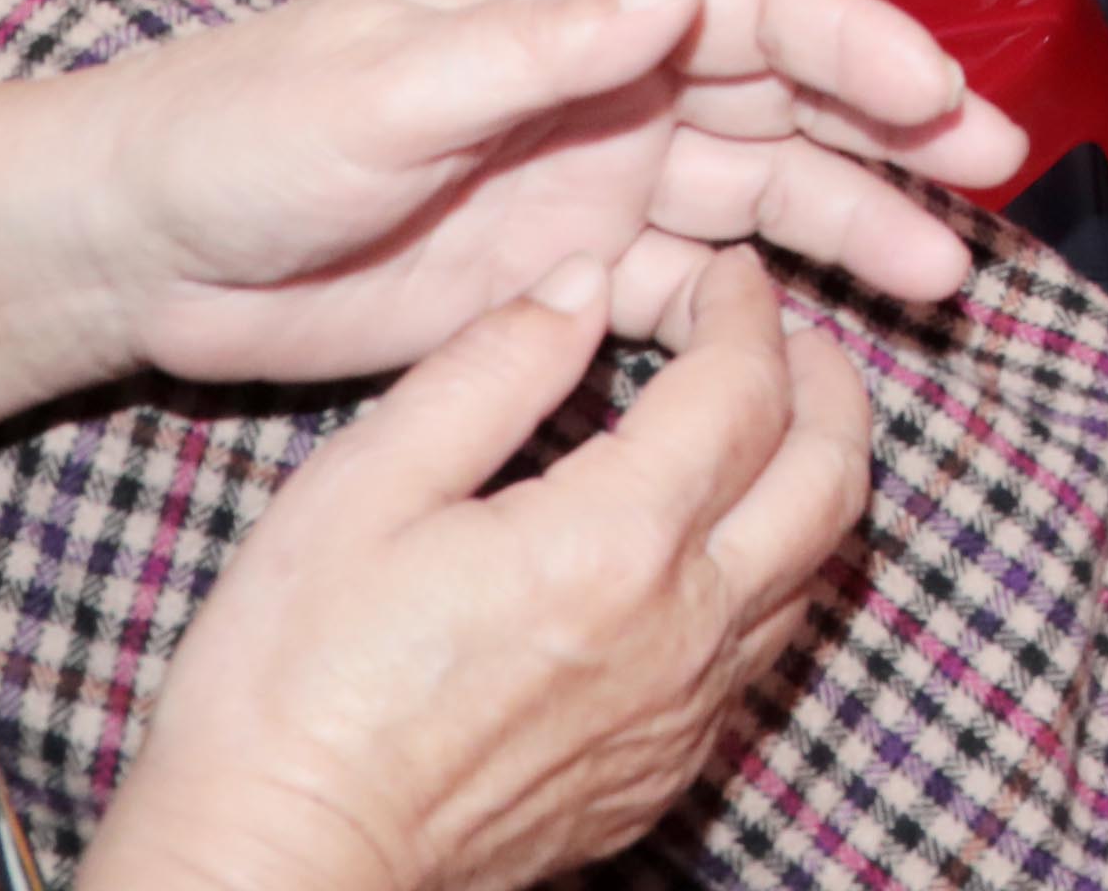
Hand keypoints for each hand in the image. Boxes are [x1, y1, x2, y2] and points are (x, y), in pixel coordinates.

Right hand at [85, 254, 872, 890]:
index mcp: (614, 543)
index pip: (744, 390)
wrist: (278, 868)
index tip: (726, 275)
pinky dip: (768, 573)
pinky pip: (758, 656)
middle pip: (829, 482)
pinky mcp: (659, 775)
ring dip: (811, 478)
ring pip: (811, 573)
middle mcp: (681, 632)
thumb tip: (585, 284)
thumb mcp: (360, 489)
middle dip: (830, 385)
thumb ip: (490, 370)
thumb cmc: (290, 686)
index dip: (746, 311)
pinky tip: (710, 549)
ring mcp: (682, 715)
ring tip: (769, 425)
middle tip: (791, 335)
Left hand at [88, 0, 1026, 388]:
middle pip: (784, 95)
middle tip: (994, 176)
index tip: (938, 94)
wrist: (138, 247)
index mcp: (567, 10)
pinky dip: (764, 309)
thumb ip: (536, 51)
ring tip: (946, 276)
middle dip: (896, 126)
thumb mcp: (379, 90)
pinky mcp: (557, 278)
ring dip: (856, 223)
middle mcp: (599, 84)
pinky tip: (824, 343)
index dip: (855, 39)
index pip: (749, 3)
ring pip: (759, 194)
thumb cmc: (236, 135)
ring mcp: (586, 181)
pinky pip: (691, 288)